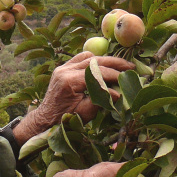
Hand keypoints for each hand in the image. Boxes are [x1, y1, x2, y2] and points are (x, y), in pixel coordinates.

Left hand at [13, 52, 133, 143]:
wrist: (45, 119)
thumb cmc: (65, 119)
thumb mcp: (85, 113)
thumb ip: (101, 100)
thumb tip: (118, 93)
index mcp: (70, 81)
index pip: (97, 73)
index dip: (114, 75)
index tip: (127, 78)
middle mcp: (65, 70)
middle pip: (94, 60)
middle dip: (114, 63)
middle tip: (130, 66)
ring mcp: (62, 67)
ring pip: (87, 56)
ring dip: (104, 60)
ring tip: (120, 66)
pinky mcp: (62, 68)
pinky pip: (80, 59)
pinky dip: (93, 60)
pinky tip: (103, 66)